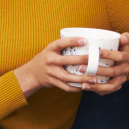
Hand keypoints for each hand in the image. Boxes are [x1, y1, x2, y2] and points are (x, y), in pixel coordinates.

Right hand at [13, 32, 128, 97]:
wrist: (32, 73)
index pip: (61, 43)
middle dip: (83, 61)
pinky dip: (76, 88)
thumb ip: (65, 47)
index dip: (72, 41)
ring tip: (94, 79)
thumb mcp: (52, 49)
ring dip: (82, 79)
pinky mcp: (52, 82)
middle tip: (96, 60)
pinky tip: (85, 86)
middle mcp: (50, 60)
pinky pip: (66, 87)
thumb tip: (88, 42)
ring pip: (68, 77)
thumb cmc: (48, 58)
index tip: (85, 40)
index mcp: (50, 49)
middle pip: (68, 60)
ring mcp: (51, 72)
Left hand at [84, 33, 128, 96]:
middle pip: (112, 72)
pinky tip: (84, 87)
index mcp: (126, 58)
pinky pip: (106, 91)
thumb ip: (124, 37)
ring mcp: (120, 80)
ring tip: (82, 82)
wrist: (119, 63)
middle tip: (81, 67)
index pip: (120, 56)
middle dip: (96, 70)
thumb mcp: (121, 43)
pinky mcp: (114, 87)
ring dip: (95, 84)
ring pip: (110, 85)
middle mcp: (125, 70)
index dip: (109, 54)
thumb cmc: (116, 50)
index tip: (97, 52)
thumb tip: (122, 38)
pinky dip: (95, 89)